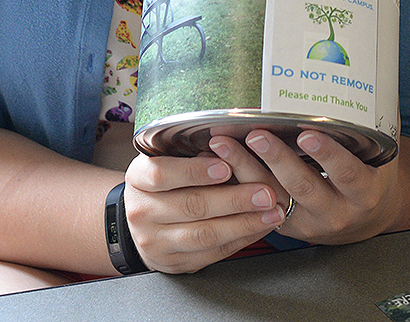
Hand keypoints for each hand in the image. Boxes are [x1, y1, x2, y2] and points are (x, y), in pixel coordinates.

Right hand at [122, 151, 285, 273]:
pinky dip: (241, 239)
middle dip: (234, 200)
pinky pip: (212, 253)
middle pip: (191, 206)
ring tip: (270, 212)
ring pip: (204, 235)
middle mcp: (142, 212)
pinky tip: (260, 227)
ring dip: (243, 223)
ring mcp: (156, 242)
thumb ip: (192, 156)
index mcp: (139, 179)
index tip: (225, 167)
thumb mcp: (166, 160)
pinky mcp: (174, 262)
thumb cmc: (162, 184)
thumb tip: (230, 148)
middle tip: (265, 192)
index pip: (162, 174)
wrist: (142, 222)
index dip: (195, 171)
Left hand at [211, 128, 402, 244]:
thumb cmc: (372, 176)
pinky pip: (259, 206)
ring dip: (246, 169)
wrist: (366, 219)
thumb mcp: (380, 155)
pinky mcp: (287, 227)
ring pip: (273, 197)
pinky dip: (239, 183)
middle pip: (303, 186)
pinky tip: (221, 162)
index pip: (347, 173)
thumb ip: (370, 124)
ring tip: (223, 144)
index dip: (327, 155)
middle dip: (277, 159)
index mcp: (364, 192)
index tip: (308, 133)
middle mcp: (336, 212)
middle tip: (256, 134)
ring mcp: (309, 223)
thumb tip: (364, 76)